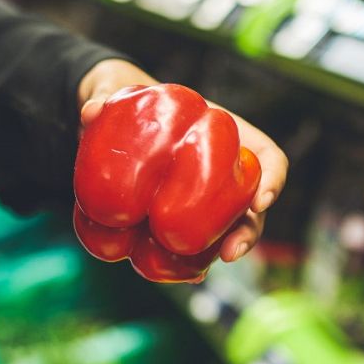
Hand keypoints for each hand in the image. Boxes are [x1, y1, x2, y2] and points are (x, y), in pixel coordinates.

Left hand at [78, 59, 287, 261]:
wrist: (105, 119)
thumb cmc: (125, 97)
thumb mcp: (113, 88)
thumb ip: (104, 96)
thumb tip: (92, 111)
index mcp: (222, 134)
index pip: (266, 156)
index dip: (272, 178)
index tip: (260, 201)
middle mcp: (218, 169)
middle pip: (250, 204)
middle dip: (247, 231)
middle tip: (231, 251)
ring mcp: (199, 196)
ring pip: (224, 228)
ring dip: (218, 252)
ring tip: (200, 272)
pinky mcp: (171, 216)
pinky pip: (189, 242)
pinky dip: (188, 262)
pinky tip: (181, 275)